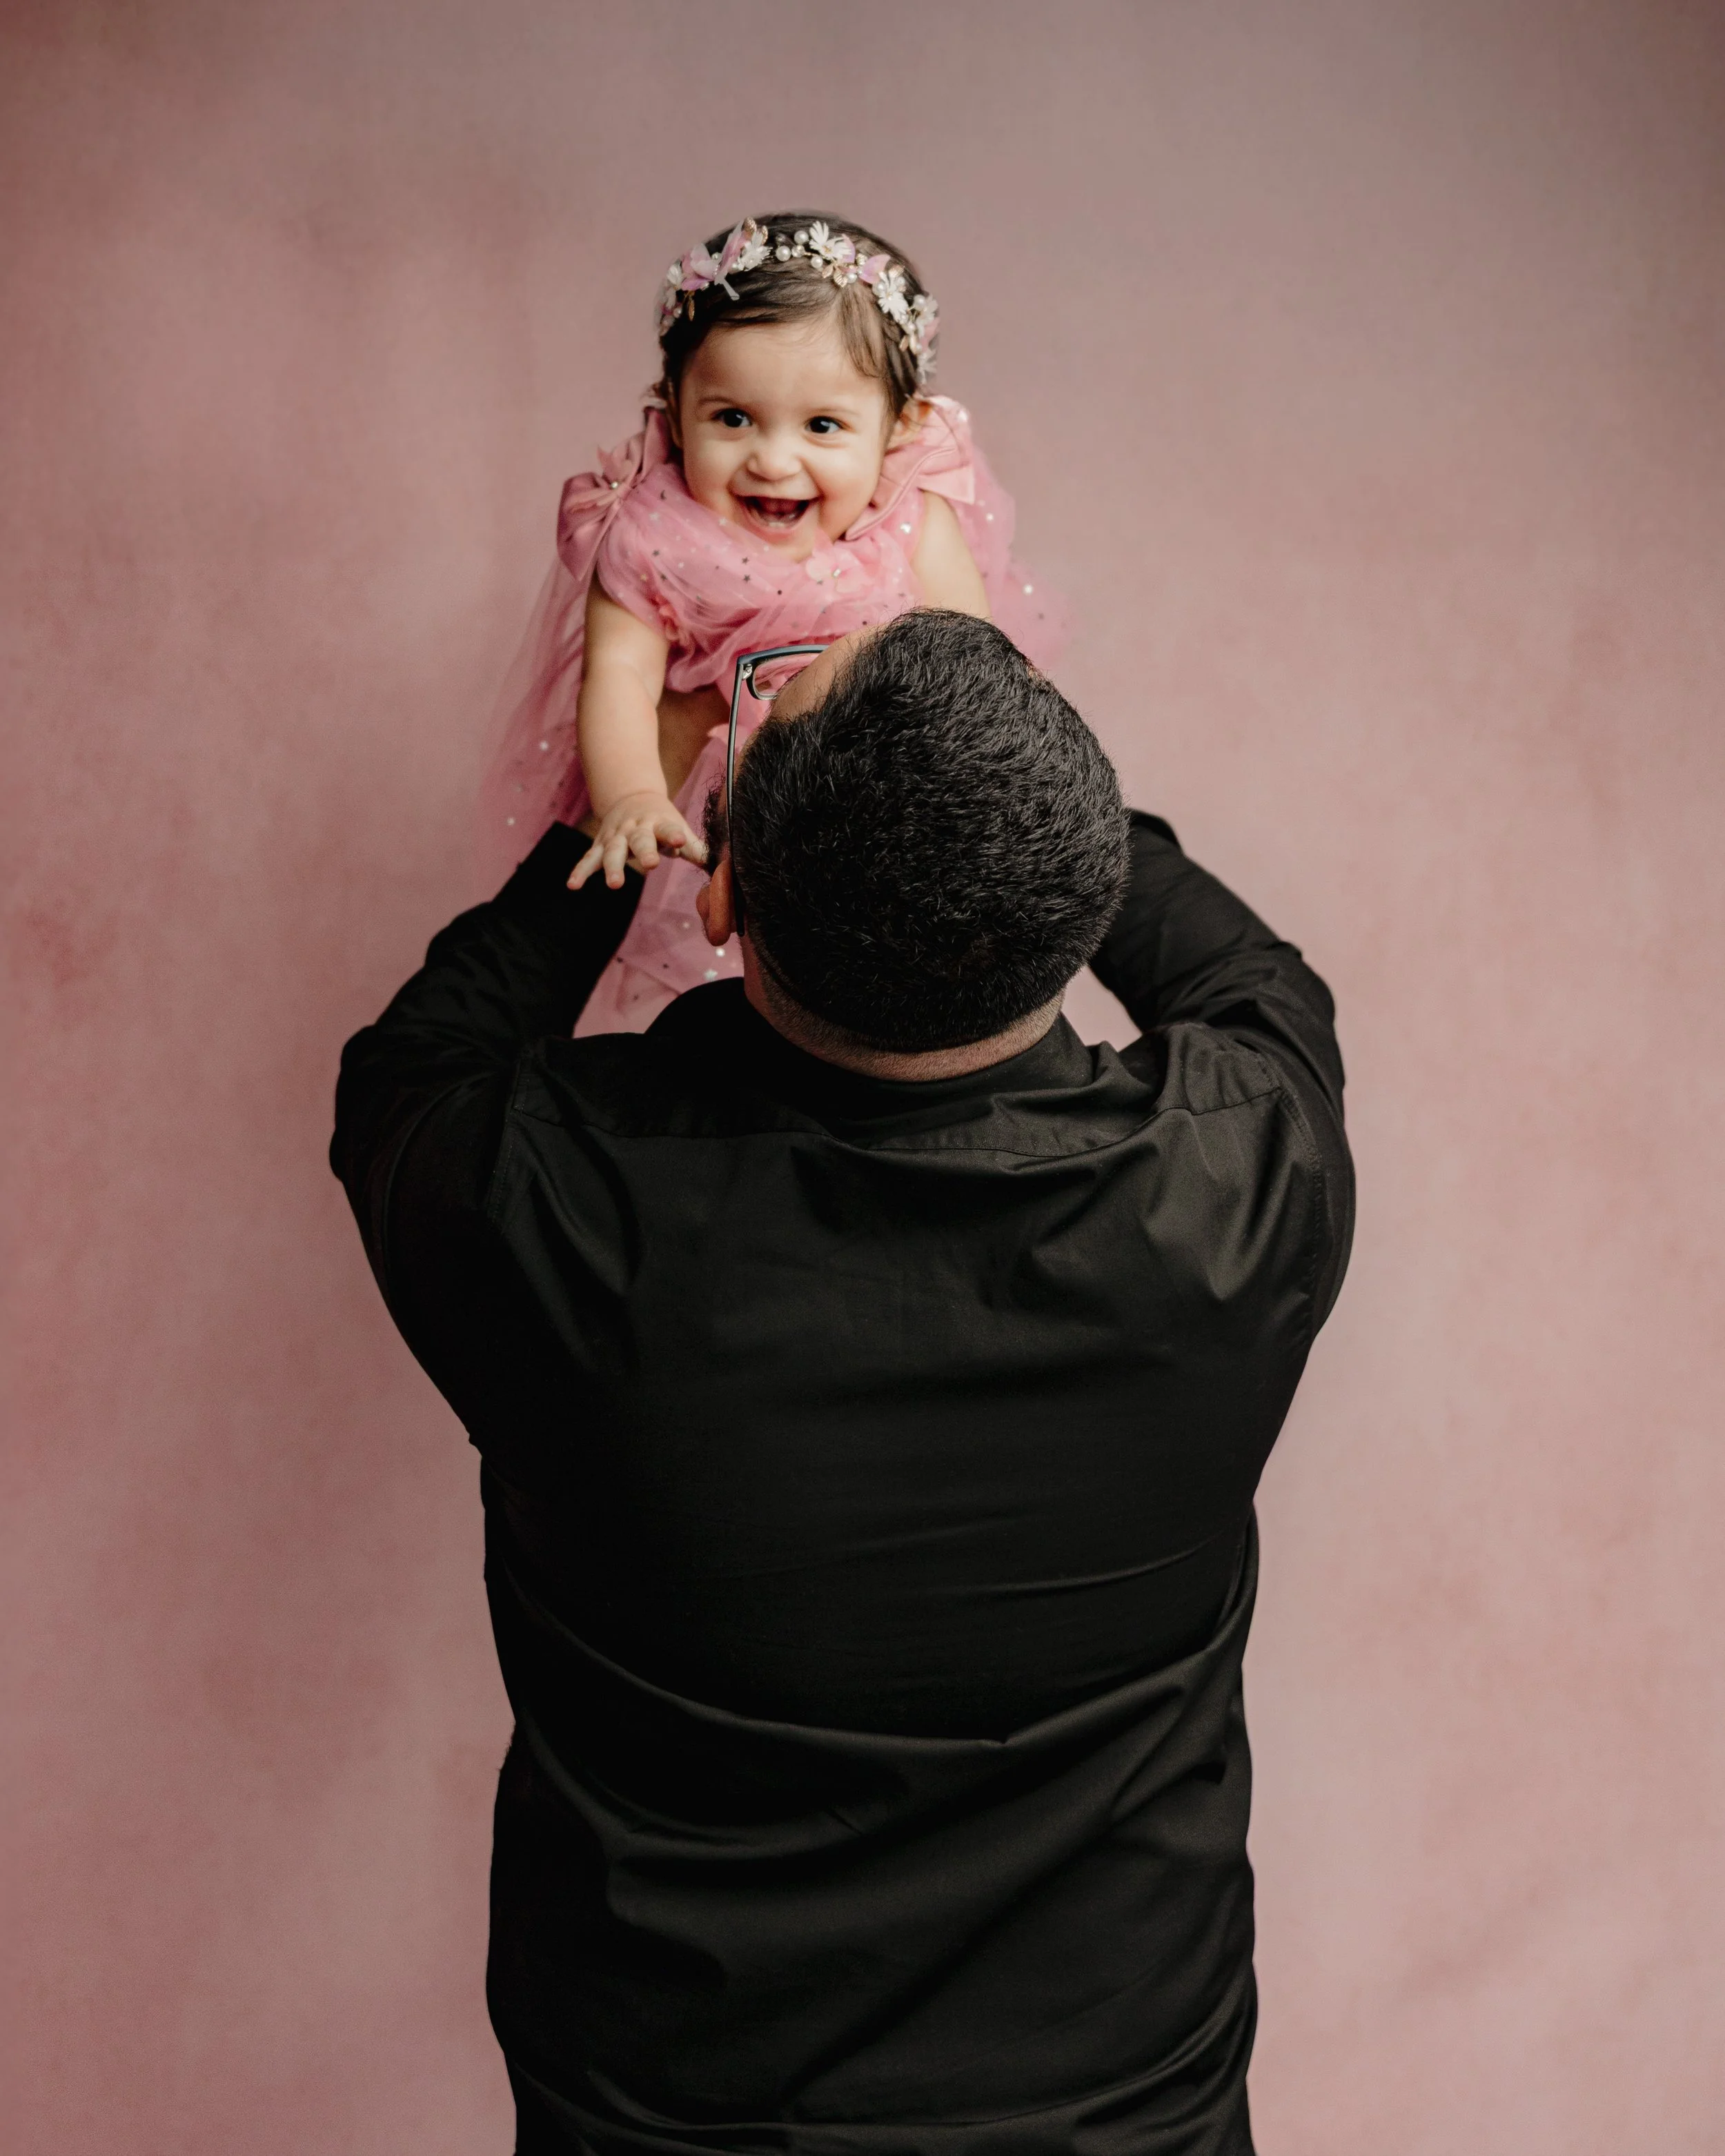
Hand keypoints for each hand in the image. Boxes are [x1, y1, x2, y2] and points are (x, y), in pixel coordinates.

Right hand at [568, 791, 707, 890]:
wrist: (630, 797)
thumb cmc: (662, 821)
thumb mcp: (679, 829)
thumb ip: (697, 849)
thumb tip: (724, 868)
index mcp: (660, 823)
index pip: (669, 829)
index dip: (675, 835)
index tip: (681, 841)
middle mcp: (636, 829)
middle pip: (640, 841)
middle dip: (645, 852)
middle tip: (651, 864)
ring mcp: (616, 837)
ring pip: (613, 852)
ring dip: (613, 867)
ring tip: (614, 885)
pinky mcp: (600, 845)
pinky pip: (589, 859)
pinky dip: (580, 872)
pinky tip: (572, 886)